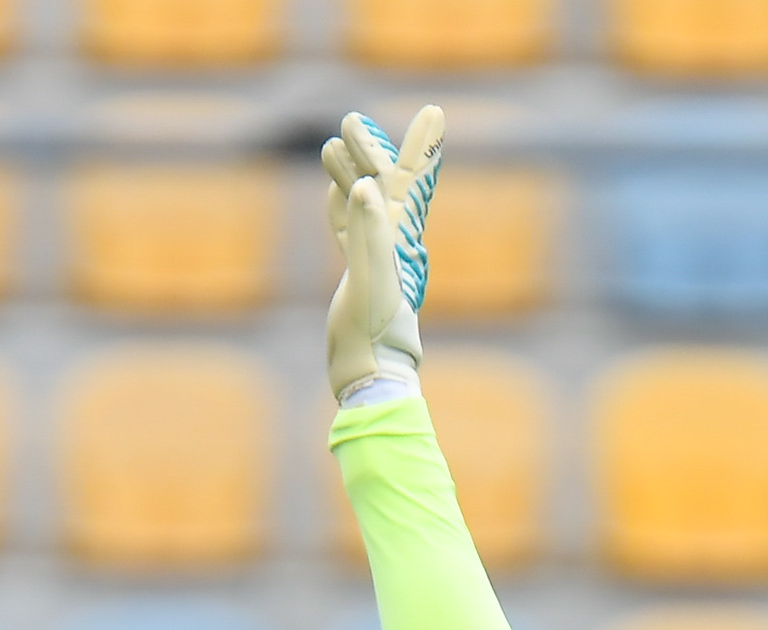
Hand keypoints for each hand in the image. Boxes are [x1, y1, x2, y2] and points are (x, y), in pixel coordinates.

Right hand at [323, 104, 443, 402]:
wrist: (370, 380)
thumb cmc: (374, 337)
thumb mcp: (371, 282)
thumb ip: (369, 234)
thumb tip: (368, 187)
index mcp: (399, 238)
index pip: (411, 181)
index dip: (420, 146)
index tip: (434, 112)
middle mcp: (391, 244)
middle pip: (384, 184)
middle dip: (369, 148)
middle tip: (352, 120)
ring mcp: (374, 260)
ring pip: (363, 204)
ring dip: (350, 172)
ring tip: (334, 142)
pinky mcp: (356, 278)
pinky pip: (348, 232)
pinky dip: (341, 208)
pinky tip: (333, 193)